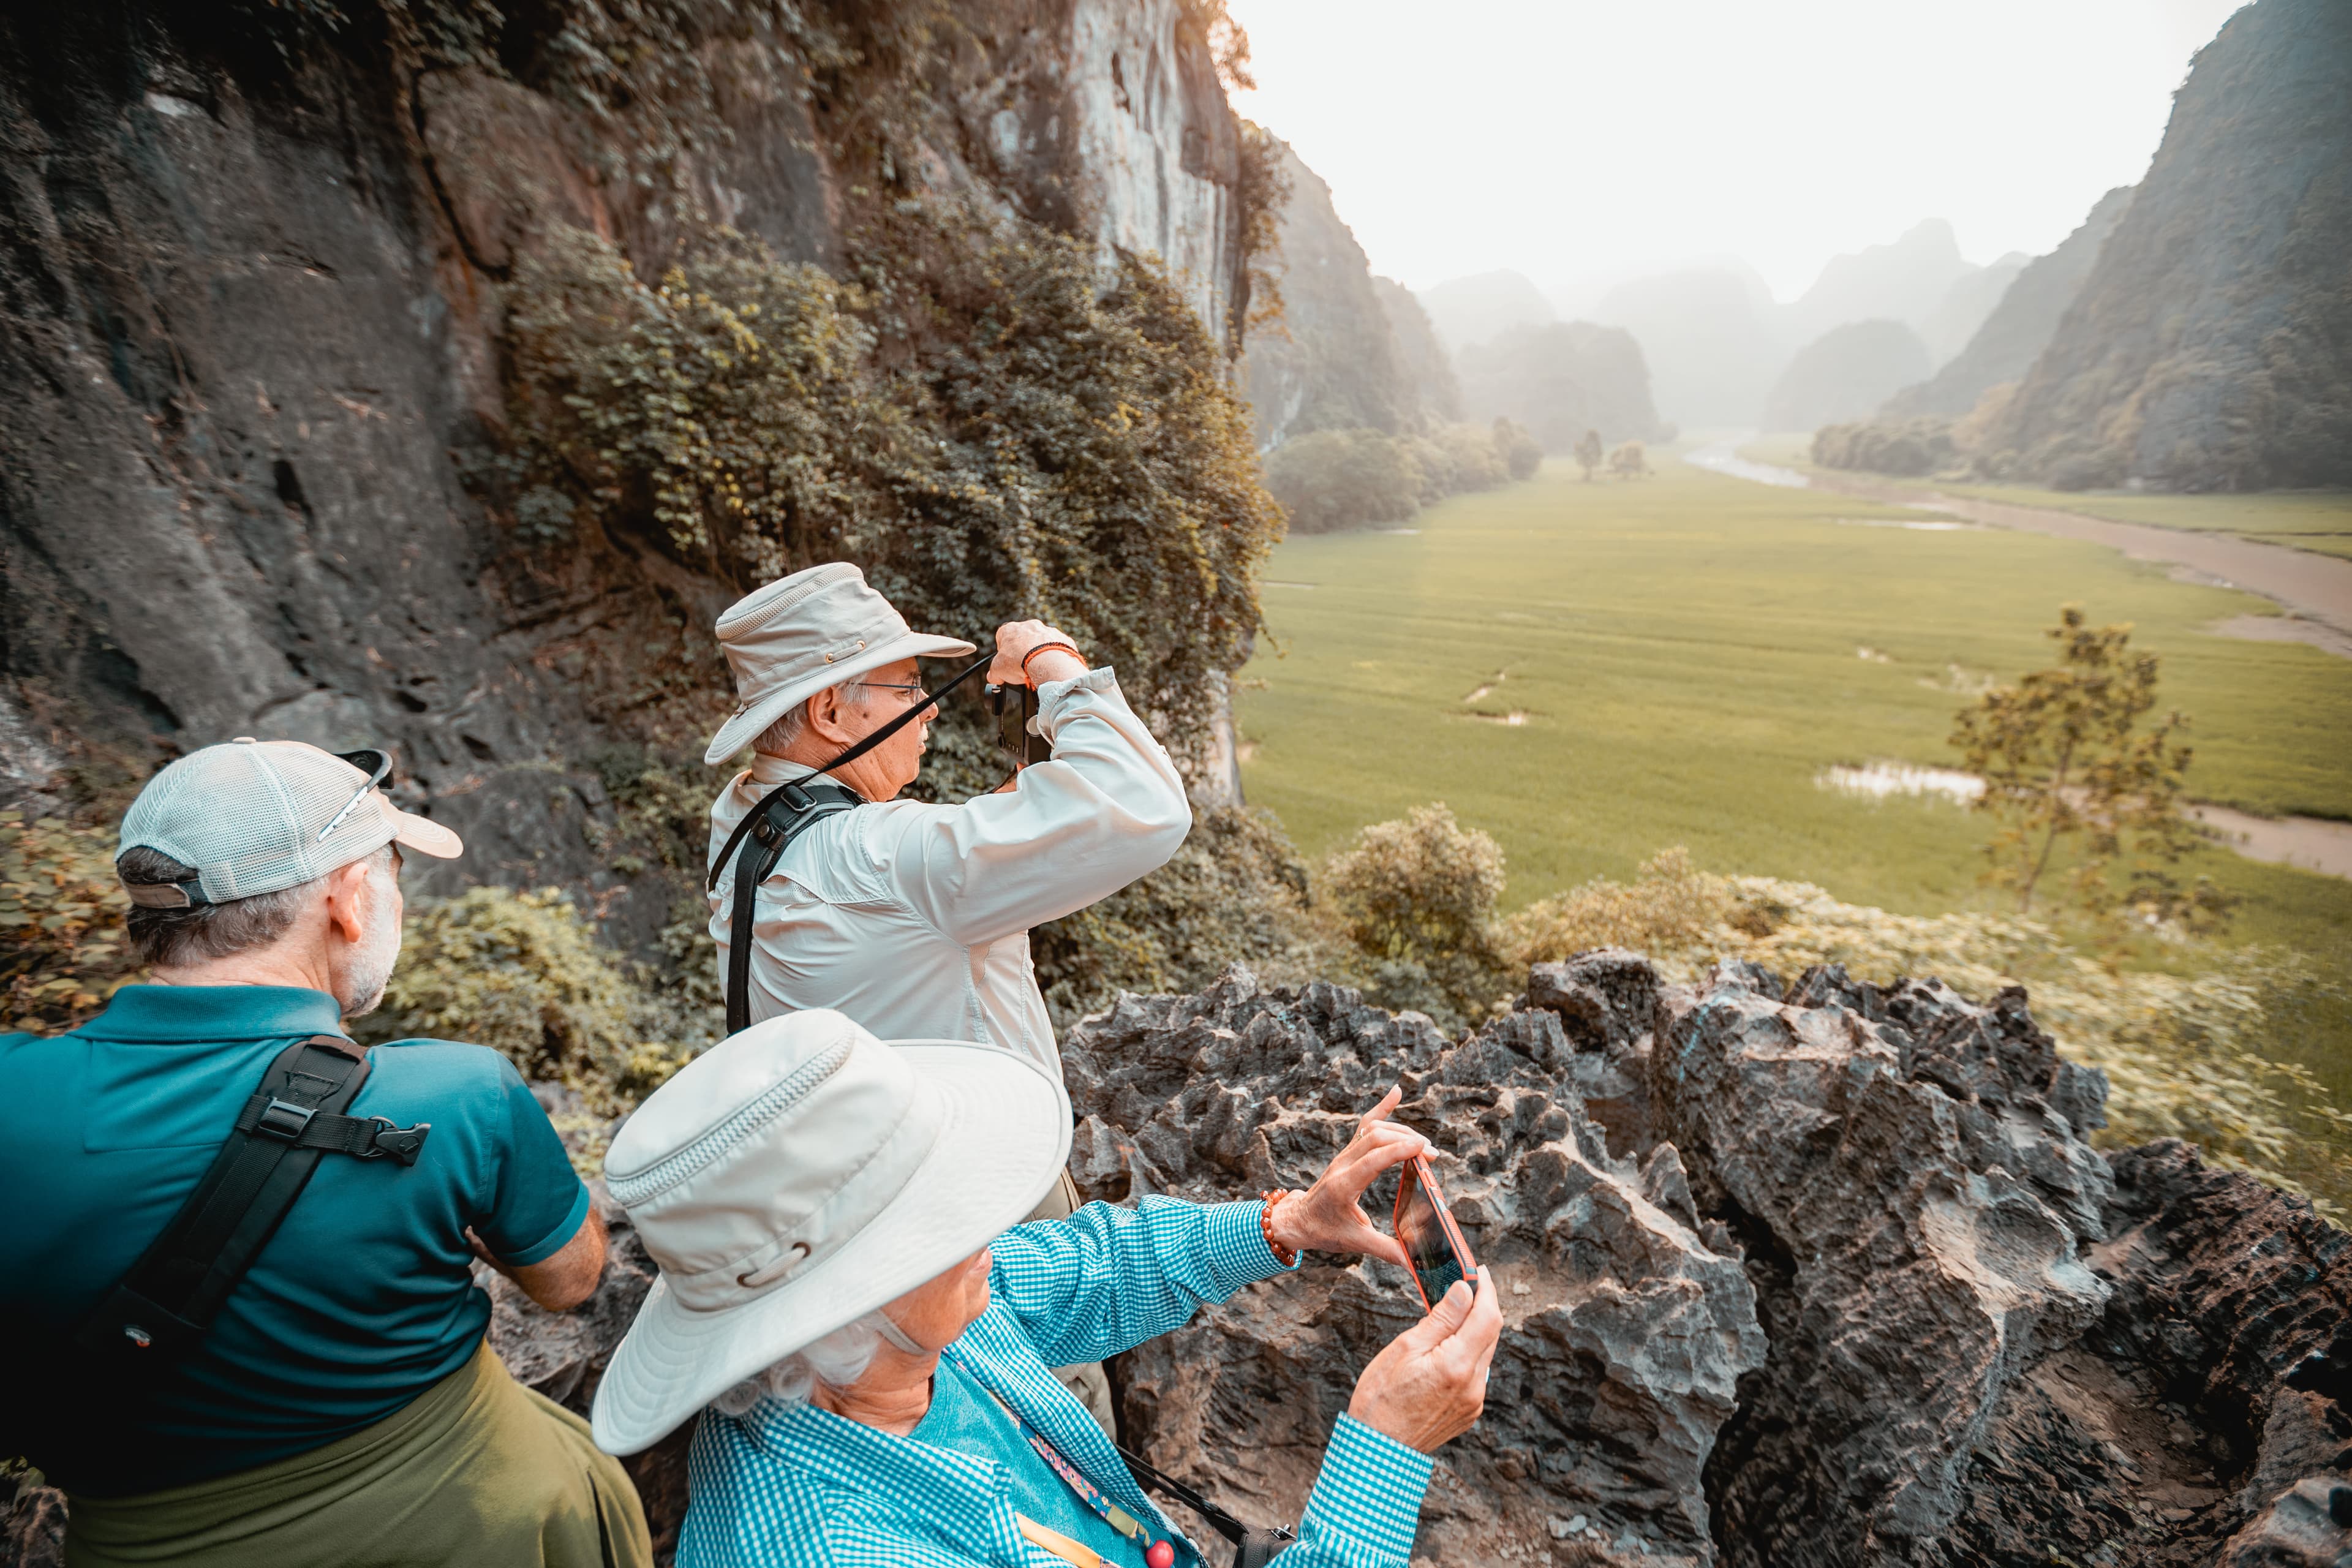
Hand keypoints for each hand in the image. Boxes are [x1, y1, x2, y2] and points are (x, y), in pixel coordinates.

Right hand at [989, 620, 1085, 687]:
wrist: (1047, 662)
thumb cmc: (1020, 662)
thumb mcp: (997, 670)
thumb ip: (994, 672)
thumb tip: (994, 677)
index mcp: (1010, 629)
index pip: (1002, 638)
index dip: (1004, 653)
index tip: (1007, 664)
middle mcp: (1029, 626)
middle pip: (1023, 640)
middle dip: (1023, 653)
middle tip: (1023, 669)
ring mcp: (1047, 631)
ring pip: (1041, 643)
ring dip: (1039, 655)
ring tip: (1038, 670)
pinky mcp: (1063, 639)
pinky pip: (1057, 648)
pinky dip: (1055, 657)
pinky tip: (1051, 668)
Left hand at [1265, 1086, 1428, 1267]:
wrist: (1298, 1220)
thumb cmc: (1324, 1231)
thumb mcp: (1355, 1242)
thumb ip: (1386, 1250)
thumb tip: (1415, 1265)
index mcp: (1344, 1185)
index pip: (1374, 1159)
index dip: (1400, 1150)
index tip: (1425, 1149)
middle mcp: (1343, 1164)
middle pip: (1375, 1137)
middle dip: (1407, 1140)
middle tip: (1432, 1155)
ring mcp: (1344, 1155)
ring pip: (1372, 1129)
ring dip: (1400, 1130)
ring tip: (1425, 1144)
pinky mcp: (1348, 1152)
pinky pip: (1364, 1125)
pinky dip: (1382, 1108)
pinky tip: (1396, 1092)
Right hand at [1345, 1271, 1502, 1453]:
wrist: (1377, 1451)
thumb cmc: (1380, 1399)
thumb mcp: (1405, 1349)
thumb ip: (1440, 1319)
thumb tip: (1463, 1290)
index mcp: (1457, 1365)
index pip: (1487, 1316)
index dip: (1487, 1290)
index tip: (1481, 1272)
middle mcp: (1473, 1385)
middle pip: (1491, 1334)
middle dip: (1482, 1307)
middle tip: (1467, 1286)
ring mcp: (1474, 1402)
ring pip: (1485, 1354)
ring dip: (1475, 1331)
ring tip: (1453, 1315)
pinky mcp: (1469, 1412)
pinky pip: (1477, 1374)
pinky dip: (1468, 1354)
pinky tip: (1447, 1349)